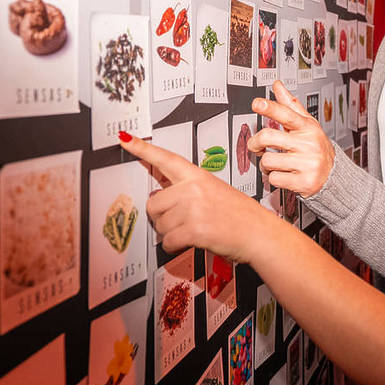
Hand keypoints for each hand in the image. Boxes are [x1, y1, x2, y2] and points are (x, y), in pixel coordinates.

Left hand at [119, 133, 269, 261]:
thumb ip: (189, 190)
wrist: (259, 233)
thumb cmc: (241, 215)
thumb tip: (162, 199)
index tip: (125, 139)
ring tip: (193, 230)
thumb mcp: (216, 191)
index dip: (142, 149)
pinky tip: (190, 242)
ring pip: (160, 225)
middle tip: (181, 221)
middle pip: (153, 203)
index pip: (166, 159)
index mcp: (199, 176)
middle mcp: (194, 189)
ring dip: (171, 233)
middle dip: (161, 217)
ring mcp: (193, 209)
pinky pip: (168, 241)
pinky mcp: (194, 229)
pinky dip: (175, 246)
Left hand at [249, 80, 334, 195]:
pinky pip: (274, 179)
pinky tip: (285, 175)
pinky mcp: (304, 182)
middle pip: (268, 137)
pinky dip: (274, 178)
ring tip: (276, 163)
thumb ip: (290, 105)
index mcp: (307, 127)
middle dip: (255, 143)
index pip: (286, 114)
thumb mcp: (307, 124)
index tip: (257, 103)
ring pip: (268, 161)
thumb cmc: (315, 147)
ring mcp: (307, 164)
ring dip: (266, 165)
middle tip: (256, 146)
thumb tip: (277, 85)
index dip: (270, 108)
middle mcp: (308, 144)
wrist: (334, 175)